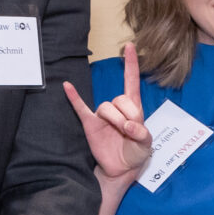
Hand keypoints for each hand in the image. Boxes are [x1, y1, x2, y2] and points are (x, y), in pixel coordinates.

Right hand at [63, 41, 152, 181]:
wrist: (121, 169)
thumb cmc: (135, 152)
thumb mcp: (146, 144)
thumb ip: (141, 134)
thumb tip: (129, 125)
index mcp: (134, 108)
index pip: (131, 82)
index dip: (131, 64)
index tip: (130, 46)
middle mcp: (117, 108)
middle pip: (120, 99)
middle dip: (128, 114)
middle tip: (131, 129)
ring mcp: (102, 115)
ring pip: (106, 107)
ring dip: (115, 119)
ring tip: (120, 131)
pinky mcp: (90, 124)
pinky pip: (80, 108)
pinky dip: (74, 97)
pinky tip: (67, 86)